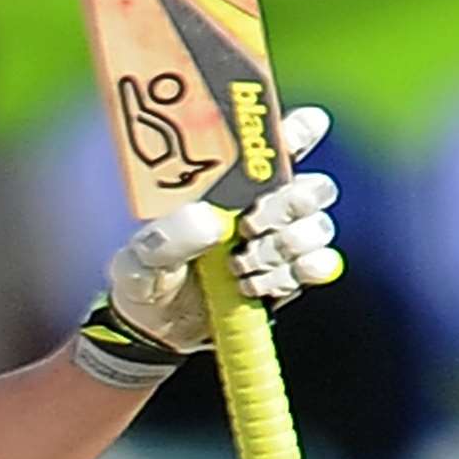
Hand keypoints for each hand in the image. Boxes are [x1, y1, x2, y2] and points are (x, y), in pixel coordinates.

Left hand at [82, 106, 341, 366]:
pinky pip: (319, 265)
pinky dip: (295, 275)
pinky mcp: (291, 274)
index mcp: (224, 180)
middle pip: (310, 185)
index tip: (301, 130)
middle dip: (287, 204)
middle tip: (250, 226)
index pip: (270, 143)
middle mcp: (261, 201)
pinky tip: (257, 285)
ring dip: (283, 247)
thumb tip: (210, 221)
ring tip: (239, 267)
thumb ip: (168, 237)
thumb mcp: (139, 257)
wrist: (156, 328)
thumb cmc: (145, 273)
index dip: (294, 130)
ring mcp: (280, 238)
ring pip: (317, 226)